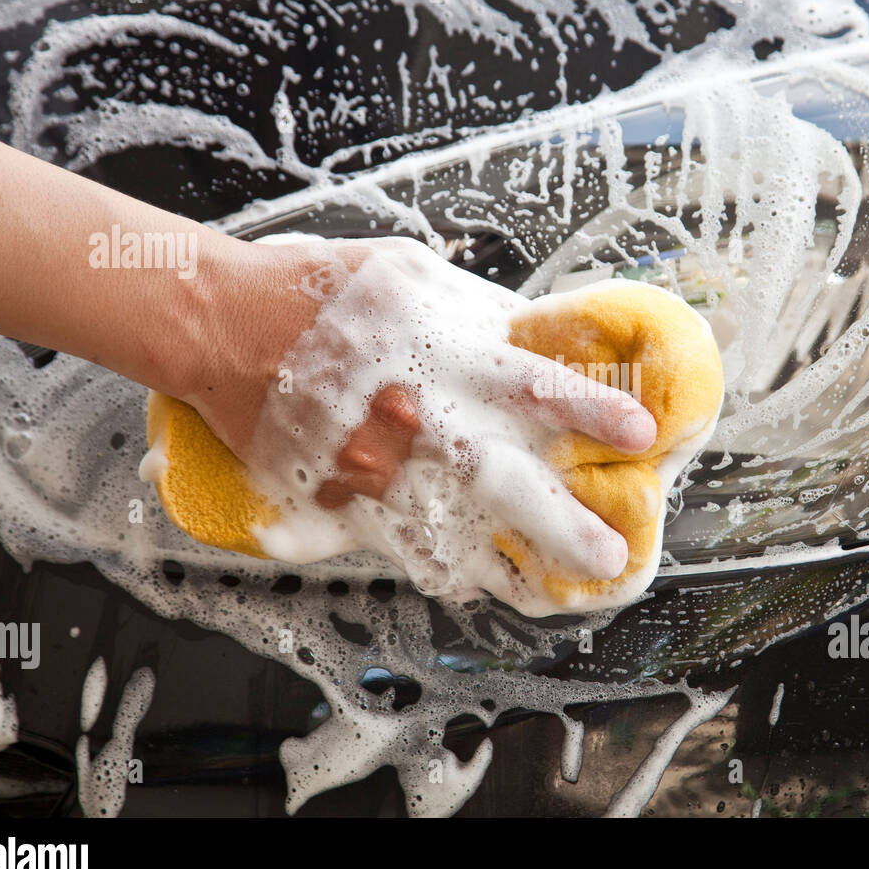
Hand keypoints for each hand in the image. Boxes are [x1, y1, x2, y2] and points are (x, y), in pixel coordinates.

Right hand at [188, 235, 657, 583]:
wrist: (225, 326)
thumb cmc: (321, 288)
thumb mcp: (412, 274)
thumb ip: (476, 311)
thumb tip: (532, 335)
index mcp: (448, 357)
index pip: (539, 388)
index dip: (595, 413)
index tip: (642, 437)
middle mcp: (422, 422)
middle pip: (507, 483)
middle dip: (564, 526)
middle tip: (610, 557)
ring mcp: (381, 470)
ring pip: (456, 534)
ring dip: (510, 567)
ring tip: (555, 594)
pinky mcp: (343, 499)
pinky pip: (400, 544)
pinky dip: (441, 566)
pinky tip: (474, 582)